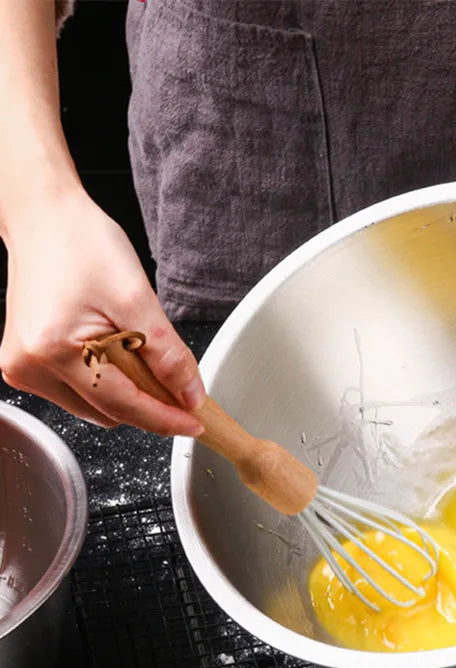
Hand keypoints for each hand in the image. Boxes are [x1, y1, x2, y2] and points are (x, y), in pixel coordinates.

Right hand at [0, 188, 205, 434]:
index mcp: (54, 351)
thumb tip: (190, 395)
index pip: (125, 406)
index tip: (196, 425)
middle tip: (173, 374)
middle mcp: (31, 367)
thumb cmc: (83, 245)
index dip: (167, 419)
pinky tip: (113, 350)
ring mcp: (24, 368)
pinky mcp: (27, 364)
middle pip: (111, 412)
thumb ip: (168, 354)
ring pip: (96, 407)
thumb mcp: (138, 298)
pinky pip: (81, 391)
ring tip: (131, 347)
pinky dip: (108, 381)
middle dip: (149, 401)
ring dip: (127, 392)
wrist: (45, 219)